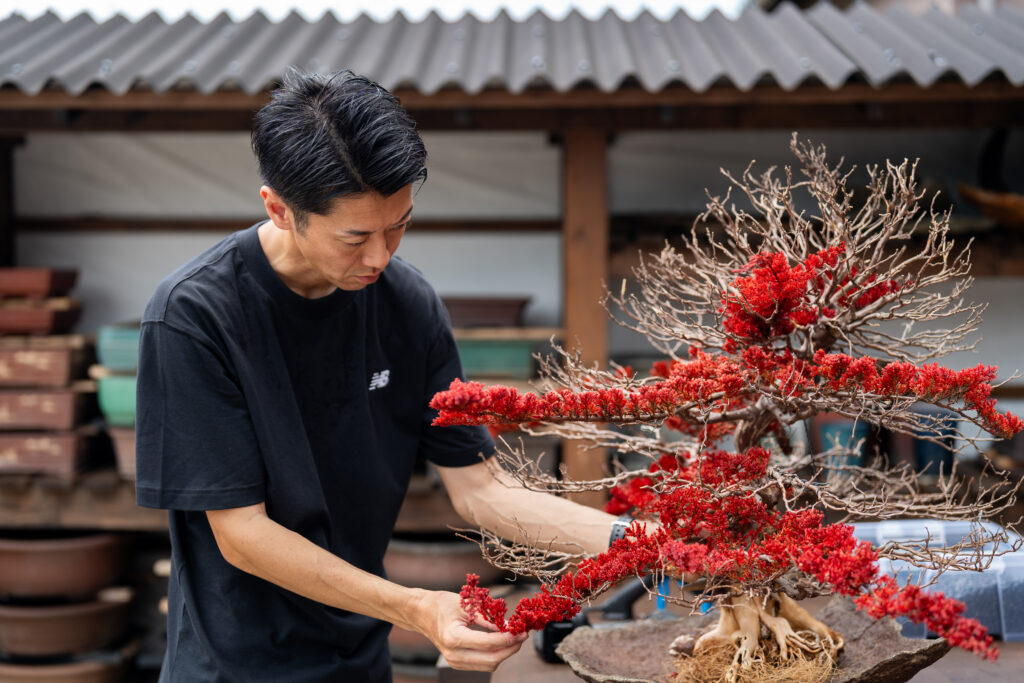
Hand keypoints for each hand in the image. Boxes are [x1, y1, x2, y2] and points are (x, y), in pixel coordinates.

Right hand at [409, 589, 527, 670]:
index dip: (508, 639)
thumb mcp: (467, 605)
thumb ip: (488, 618)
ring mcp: (454, 661)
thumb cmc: (441, 604)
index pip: (487, 643)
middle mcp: (453, 654)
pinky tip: (502, 642)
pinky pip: (482, 664)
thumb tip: (510, 626)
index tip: (522, 631)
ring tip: (515, 637)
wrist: (421, 613)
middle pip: (491, 660)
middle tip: (522, 635)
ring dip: (505, 653)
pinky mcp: (457, 663)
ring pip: (488, 665)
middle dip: (510, 648)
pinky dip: (495, 655)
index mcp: (453, 637)